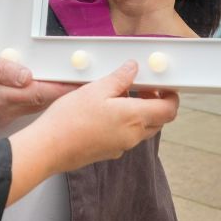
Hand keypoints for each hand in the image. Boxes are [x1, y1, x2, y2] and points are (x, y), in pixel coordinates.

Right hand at [0, 43, 76, 126]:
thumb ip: (0, 68)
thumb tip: (26, 75)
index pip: (39, 93)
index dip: (63, 88)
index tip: (84, 83)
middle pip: (40, 103)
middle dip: (64, 93)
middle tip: (88, 81)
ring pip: (33, 106)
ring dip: (52, 96)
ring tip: (74, 84)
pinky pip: (22, 107)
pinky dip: (37, 98)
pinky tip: (47, 89)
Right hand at [6, 61, 178, 203]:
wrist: (49, 148)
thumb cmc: (70, 119)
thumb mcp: (96, 89)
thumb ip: (119, 78)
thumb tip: (133, 68)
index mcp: (135, 117)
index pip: (169, 110)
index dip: (171, 96)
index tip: (162, 85)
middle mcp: (133, 136)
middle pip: (158, 120)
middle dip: (155, 102)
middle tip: (140, 86)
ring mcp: (121, 146)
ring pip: (142, 129)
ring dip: (139, 112)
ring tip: (119, 96)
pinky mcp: (109, 152)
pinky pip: (126, 136)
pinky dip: (125, 123)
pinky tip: (105, 112)